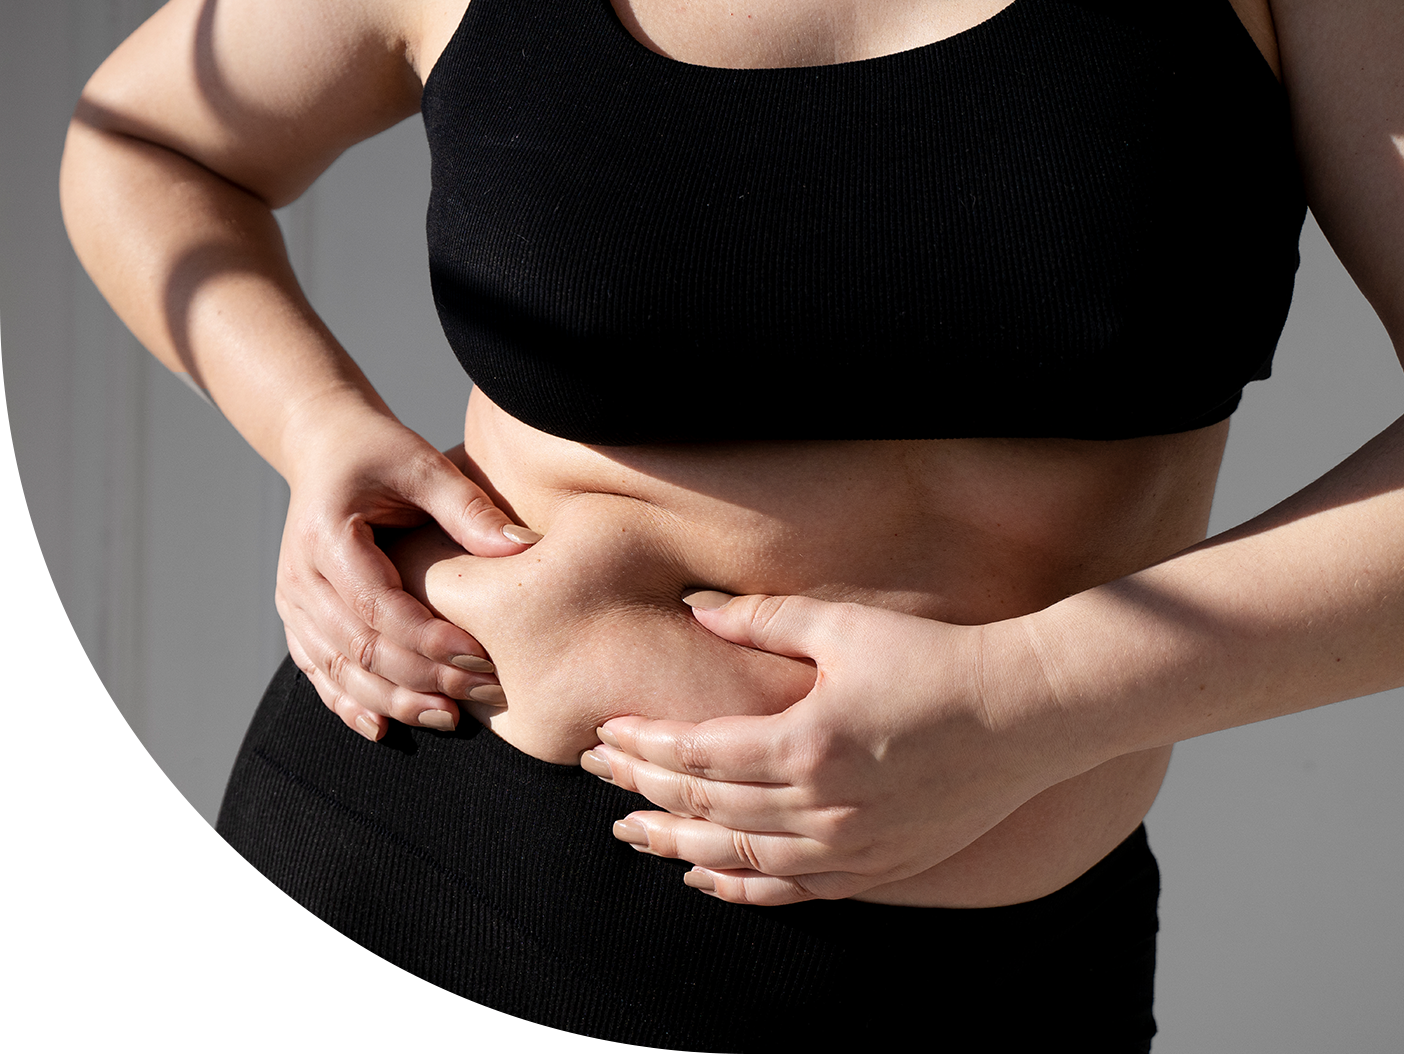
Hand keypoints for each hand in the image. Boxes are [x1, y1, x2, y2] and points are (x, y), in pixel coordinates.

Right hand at [275, 408, 538, 740]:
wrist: (323, 447)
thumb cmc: (378, 452)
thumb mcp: (422, 464)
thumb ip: (467, 506)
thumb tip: (523, 546)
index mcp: (326, 538)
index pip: (377, 606)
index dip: (428, 638)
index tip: (480, 655)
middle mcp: (299, 577)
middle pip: (360, 648)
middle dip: (424, 678)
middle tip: (484, 692)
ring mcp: (292, 602)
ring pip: (339, 670)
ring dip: (393, 701)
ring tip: (450, 718)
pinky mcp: (297, 618)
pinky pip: (319, 672)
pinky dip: (349, 704)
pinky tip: (384, 728)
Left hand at [590, 591, 1089, 904]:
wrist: (1024, 713)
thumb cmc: (935, 660)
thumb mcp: (845, 626)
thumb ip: (763, 621)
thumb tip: (695, 612)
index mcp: (807, 742)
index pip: (700, 753)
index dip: (647, 743)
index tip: (609, 731)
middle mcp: (823, 806)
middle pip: (708, 807)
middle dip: (646, 788)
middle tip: (601, 776)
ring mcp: (852, 844)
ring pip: (742, 856)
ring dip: (679, 845)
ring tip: (633, 833)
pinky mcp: (879, 866)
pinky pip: (794, 888)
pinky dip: (744, 886)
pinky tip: (706, 877)